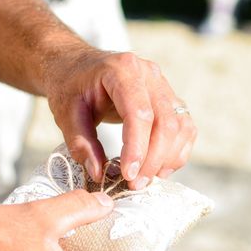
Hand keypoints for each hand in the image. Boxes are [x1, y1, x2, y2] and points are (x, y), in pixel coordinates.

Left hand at [45, 49, 196, 188]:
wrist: (77, 66)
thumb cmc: (71, 86)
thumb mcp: (65, 113)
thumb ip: (81, 143)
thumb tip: (99, 173)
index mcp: (123, 70)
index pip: (140, 113)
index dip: (137, 148)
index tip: (128, 175)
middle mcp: (150, 74)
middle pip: (165, 122)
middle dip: (153, 159)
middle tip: (135, 184)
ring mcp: (164, 85)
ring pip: (180, 127)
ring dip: (167, 158)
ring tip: (145, 178)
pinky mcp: (171, 99)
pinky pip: (185, 128)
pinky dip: (176, 152)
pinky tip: (159, 168)